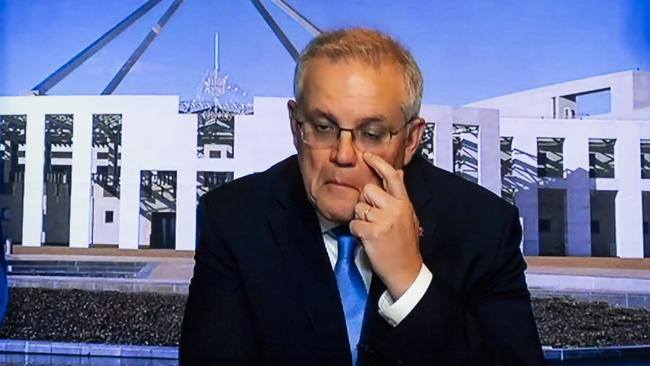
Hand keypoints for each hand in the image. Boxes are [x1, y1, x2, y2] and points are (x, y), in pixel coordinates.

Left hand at [350, 152, 422, 299]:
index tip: (367, 156)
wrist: (406, 270)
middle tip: (374, 219)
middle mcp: (395, 208)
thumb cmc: (405, 243)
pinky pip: (354, 224)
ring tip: (373, 231)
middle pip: (368, 190)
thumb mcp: (408, 215)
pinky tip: (368, 240)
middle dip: (366, 203)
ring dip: (361, 219)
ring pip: (359, 207)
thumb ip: (400, 195)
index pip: (391, 176)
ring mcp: (384, 220)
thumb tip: (398, 172)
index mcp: (404, 202)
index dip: (378, 163)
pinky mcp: (372, 232)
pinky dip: (357, 232)